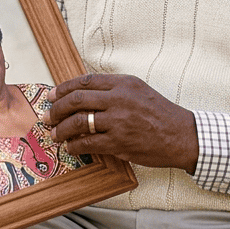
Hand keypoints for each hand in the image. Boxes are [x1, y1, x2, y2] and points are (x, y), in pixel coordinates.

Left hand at [47, 74, 198, 171]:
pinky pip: (89, 143)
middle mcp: (119, 98)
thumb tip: (82, 94)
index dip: (63, 89)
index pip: (84, 81)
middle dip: (56, 109)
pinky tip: (72, 147)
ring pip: (79, 122)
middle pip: (76, 100)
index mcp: (123, 83)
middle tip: (48, 116)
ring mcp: (119, 121)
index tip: (51, 95)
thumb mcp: (138, 91)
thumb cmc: (160, 114)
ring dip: (62, 129)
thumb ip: (113, 89)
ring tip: (56, 134)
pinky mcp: (120, 142)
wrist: (181, 135)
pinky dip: (75, 146)